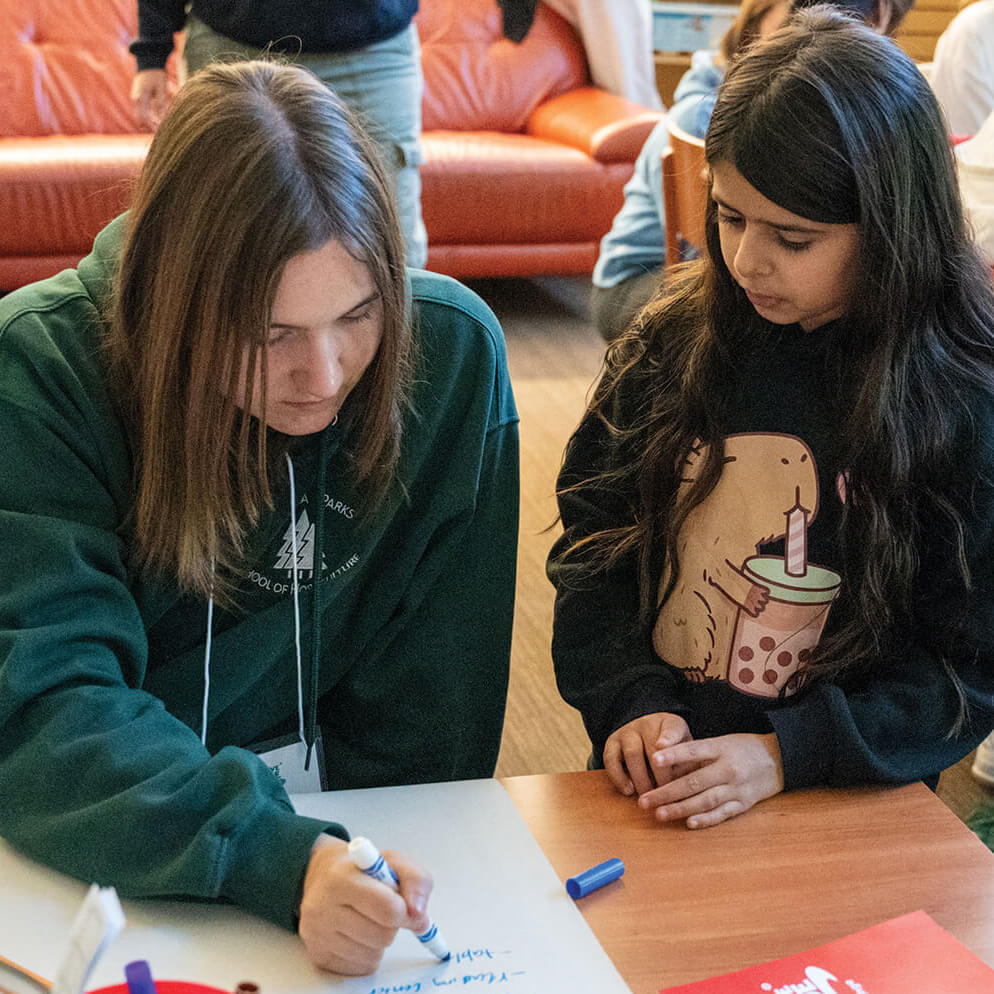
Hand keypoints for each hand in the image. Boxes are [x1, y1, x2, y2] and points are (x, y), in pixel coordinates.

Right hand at [131, 69, 174, 129]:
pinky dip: (149, 116)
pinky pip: (142, 111)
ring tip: (161, 125)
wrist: (148, 61)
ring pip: (140, 116)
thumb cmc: (157, 74)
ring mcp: (136, 98)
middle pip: (140, 119)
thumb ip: (162, 103)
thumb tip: (163, 118)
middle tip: (162, 131)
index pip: (144, 118)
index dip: (152, 127)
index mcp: (141, 97)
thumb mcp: (162, 88)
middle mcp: (136, 99)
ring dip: (150, 122)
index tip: (161, 131)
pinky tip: (158, 119)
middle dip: (150, 126)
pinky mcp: (139, 98)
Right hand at [298, 835, 433, 974]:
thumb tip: (419, 915)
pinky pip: (361, 967)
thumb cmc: (361, 870)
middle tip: (386, 910)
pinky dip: (369, 953)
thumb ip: (415, 880)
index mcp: (341, 878)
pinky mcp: (318, 956)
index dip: (406, 911)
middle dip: (393, 924)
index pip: (386, 907)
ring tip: (369, 918)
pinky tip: (359, 934)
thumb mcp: (392, 861)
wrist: (324, 878)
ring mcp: (317, 934)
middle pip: (382, 935)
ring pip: (373, 954)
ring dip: (381, 940)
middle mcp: (322, 907)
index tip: (410, 909)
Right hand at [603, 712, 692, 796]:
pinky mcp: (611, 744)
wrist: (649, 736)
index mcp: (670, 723)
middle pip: (652, 747)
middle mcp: (647, 724)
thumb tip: (694, 787)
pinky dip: (619, 777)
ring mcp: (627, 732)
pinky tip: (629, 791)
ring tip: (648, 797)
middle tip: (667, 795)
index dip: (667, 738)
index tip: (662, 747)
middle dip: (660, 774)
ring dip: (641, 778)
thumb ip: (690, 765)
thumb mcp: (687, 751)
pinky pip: (611, 760)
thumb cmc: (675, 749)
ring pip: (632, 753)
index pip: (671, 728)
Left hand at [638, 732, 784, 827]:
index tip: (654, 758)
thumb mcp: (722, 742)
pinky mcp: (744, 804)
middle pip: (694, 782)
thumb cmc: (743, 748)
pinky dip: (706, 820)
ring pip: (705, 801)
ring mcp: (737, 788)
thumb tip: (666, 760)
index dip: (674, 755)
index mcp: (721, 748)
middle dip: (667, 793)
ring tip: (660, 814)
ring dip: (681, 809)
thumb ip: (698, 753)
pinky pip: (722, 814)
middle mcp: (728, 769)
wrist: (779, 759)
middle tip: (645, 801)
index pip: (694, 751)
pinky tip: (688, 823)